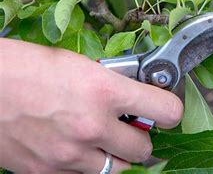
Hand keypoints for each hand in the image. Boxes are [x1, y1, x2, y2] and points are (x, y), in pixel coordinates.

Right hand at [0, 39, 182, 172]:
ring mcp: (70, 155)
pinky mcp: (48, 173)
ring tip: (103, 140)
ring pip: (119, 170)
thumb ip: (112, 83)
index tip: (165, 109)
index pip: (166, 110)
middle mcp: (92, 127)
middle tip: (128, 126)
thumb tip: (135, 93)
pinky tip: (76, 149)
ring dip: (117, 156)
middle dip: (140, 138)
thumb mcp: (79, 65)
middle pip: (145, 149)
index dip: (170, 110)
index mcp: (104, 91)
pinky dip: (88, 167)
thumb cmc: (26, 67)